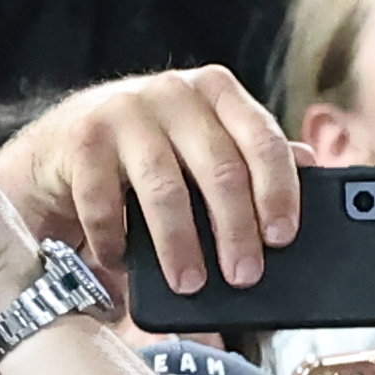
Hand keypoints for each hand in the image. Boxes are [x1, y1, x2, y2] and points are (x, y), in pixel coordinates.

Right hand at [0, 60, 300, 300]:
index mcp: (216, 91)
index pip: (262, 139)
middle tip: (244, 276)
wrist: (64, 148)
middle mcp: (174, 92)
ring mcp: (126, 110)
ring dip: (180, 244)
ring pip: (166, 187)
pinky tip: (121, 261)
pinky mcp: (83, 138)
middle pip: (220, 167)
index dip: (278, 191)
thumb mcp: (205, 147)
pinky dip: (115, 239)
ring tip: (189, 283)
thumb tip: (310, 164)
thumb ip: (252, 154)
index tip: (283, 238)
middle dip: (236, 230)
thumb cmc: (151, 153)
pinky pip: (105, 198)